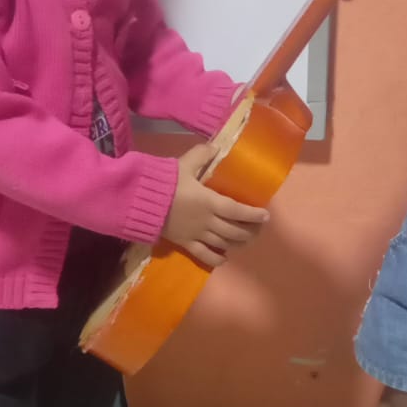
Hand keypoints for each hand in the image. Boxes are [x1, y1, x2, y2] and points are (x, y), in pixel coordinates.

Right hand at [162, 143, 267, 268]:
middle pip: (234, 230)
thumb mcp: (184, 164)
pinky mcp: (185, 244)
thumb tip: (216, 147)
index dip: (253, 215)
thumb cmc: (164, 182)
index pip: (238, 211)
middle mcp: (208, 221)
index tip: (265, 216)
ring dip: (237, 243)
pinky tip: (224, 259)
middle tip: (258, 228)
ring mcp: (197, 235)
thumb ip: (201, 155)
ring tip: (246, 240)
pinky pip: (204, 255)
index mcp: (210, 202)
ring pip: (223, 243)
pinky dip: (216, 259)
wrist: (141, 202)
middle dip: (249, 231)